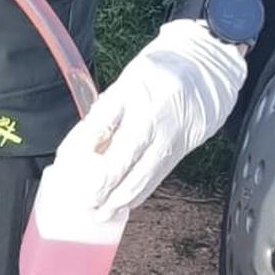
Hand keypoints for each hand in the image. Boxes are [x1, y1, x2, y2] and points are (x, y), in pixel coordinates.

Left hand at [51, 19, 246, 215]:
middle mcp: (153, 113)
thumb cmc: (160, 71)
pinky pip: (160, 174)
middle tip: (85, 202)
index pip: (100, 125)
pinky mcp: (186, 145)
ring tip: (103, 212)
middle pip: (123, 157)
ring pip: (144, 173)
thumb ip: (105, 113)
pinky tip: (128, 202)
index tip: (66, 167)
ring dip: (121, 197)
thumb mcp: (126, 81)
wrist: (208, 62)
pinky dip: (142, 191)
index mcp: (131, 90)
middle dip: (102, 185)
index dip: (80, 150)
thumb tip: (82, 147)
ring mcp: (172, 132)